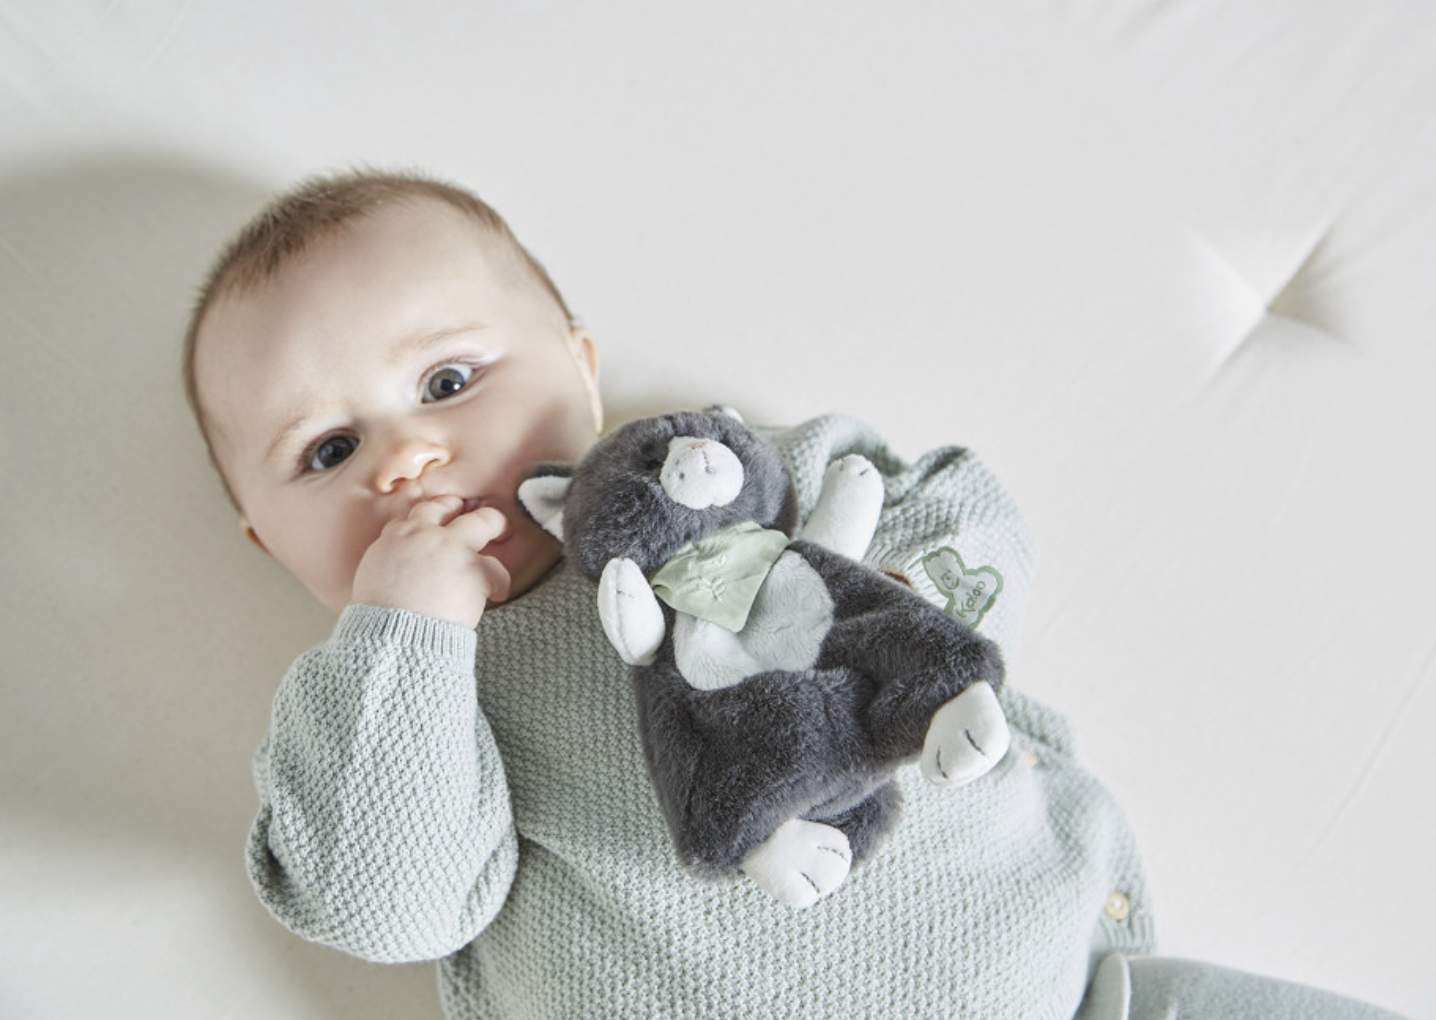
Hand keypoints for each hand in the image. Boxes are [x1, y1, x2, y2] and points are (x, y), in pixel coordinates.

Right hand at [350, 497, 511, 628]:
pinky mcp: (475, 570)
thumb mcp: (372, 578)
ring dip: (495, 525)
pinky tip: (498, 593)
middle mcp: (425, 534)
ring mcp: (452, 549)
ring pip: (484, 522)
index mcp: (396, 537)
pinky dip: (499, 582)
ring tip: (502, 532)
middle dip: (460, 508)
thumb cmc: (379, 619)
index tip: (439, 526)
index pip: (417, 515)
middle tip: (471, 518)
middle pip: (447, 506)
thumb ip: (390, 562)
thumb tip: (400, 568)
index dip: (432, 518)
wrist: (393, 637)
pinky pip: (497, 569)